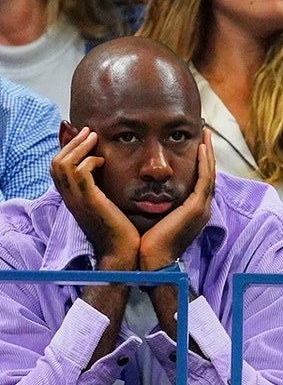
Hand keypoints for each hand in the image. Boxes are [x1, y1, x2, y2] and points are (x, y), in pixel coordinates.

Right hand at [51, 126, 139, 269]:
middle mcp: (71, 199)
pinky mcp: (90, 203)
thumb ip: (104, 187)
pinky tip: (102, 160)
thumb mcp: (108, 203)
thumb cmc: (122, 230)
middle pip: (56, 164)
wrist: (124, 253)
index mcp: (74, 198)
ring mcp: (78, 201)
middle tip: (88, 131)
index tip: (84, 135)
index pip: (59, 169)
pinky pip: (79, 176)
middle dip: (71, 143)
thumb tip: (108, 168)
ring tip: (93, 136)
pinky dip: (88, 162)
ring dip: (78, 147)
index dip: (67, 149)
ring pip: (63, 166)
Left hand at [139, 130, 215, 270]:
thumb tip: (146, 193)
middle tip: (205, 134)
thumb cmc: (148, 245)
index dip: (200, 162)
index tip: (197, 145)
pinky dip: (204, 163)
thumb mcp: (155, 220)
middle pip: (209, 174)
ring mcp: (202, 207)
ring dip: (208, 153)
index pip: (200, 181)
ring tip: (205, 135)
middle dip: (208, 153)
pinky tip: (202, 149)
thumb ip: (157, 205)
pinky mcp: (196, 207)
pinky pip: (204, 179)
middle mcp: (202, 207)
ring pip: (209, 173)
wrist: (152, 263)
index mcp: (193, 211)